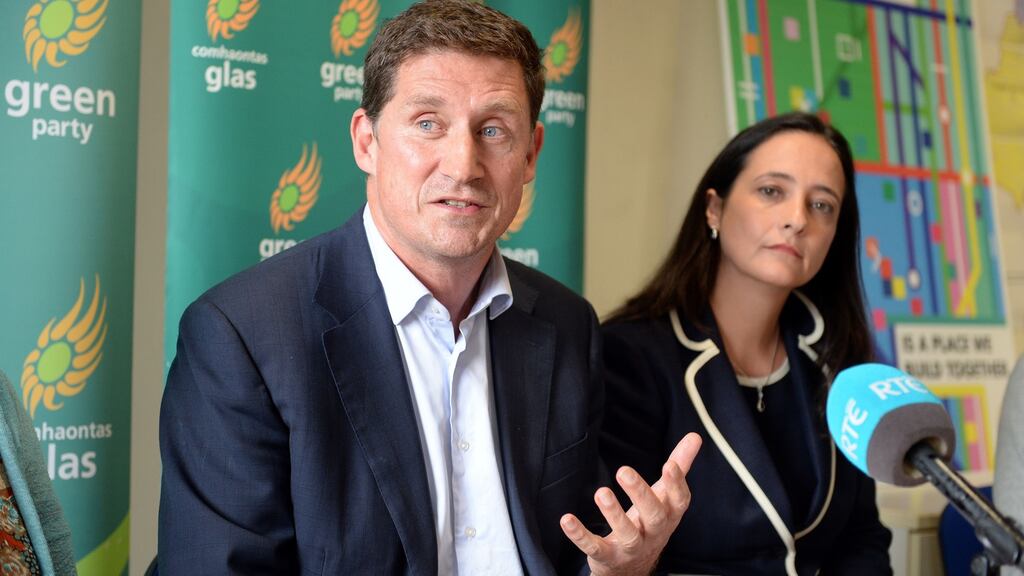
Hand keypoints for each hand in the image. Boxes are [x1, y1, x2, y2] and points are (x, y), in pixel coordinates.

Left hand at [560, 432, 701, 575]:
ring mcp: (631, 548)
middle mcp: (653, 533)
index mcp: (669, 515)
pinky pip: (595, 548)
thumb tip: (695, 437)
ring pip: (627, 534)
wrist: (633, 568)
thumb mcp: (664, 495)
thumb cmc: (650, 522)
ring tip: (601, 493)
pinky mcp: (607, 557)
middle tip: (623, 471)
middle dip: (640, 494)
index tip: (670, 465)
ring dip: (614, 514)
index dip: (677, 484)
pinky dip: (580, 536)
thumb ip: (679, 466)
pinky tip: (567, 520)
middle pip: (653, 516)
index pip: (679, 501)